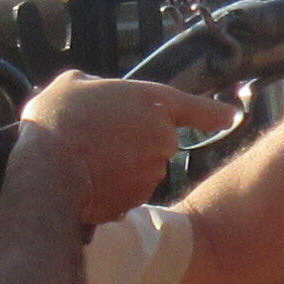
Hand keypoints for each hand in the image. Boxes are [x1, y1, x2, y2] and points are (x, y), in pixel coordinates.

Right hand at [16, 74, 237, 222]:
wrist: (50, 170)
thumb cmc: (59, 121)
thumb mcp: (73, 84)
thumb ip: (95, 85)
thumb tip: (94, 90)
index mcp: (154, 102)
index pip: (196, 107)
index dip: (215, 113)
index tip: (233, 116)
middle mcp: (162, 137)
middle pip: (157, 140)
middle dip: (132, 141)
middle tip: (97, 138)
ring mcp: (153, 171)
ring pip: (141, 167)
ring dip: (120, 166)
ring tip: (87, 159)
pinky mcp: (139, 199)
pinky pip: (128, 192)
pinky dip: (112, 189)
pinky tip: (88, 181)